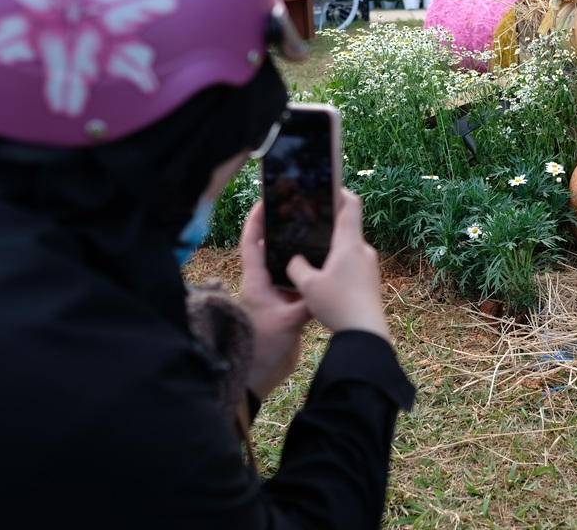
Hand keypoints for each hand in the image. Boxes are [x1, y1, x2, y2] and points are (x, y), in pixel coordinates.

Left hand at [239, 200, 313, 400]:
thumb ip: (306, 303)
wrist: (260, 374)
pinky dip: (308, 272)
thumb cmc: (262, 346)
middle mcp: (263, 284)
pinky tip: (324, 264)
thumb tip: (326, 286)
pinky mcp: (287, 306)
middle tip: (298, 212)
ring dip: (296, 250)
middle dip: (281, 230)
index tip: (266, 202)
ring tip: (314, 232)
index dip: (255, 221)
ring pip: (285, 264)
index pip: (250, 244)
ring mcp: (275, 294)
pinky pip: (297, 282)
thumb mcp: (287, 322)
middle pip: (269, 249)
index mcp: (254, 282)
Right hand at [287, 189, 389, 341]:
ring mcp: (370, 266)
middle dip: (329, 225)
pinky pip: (353, 264)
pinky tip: (325, 278)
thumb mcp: (307, 285)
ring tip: (314, 254)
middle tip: (310, 225)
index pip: (351, 205)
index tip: (328, 188)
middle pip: (348, 227)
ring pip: (349, 248)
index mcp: (350, 243)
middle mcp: (364, 250)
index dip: (341, 192)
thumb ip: (296, 267)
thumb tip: (294, 261)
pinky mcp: (371, 281)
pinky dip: (340, 265)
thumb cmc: (337, 305)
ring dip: (334, 248)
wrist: (365, 334)